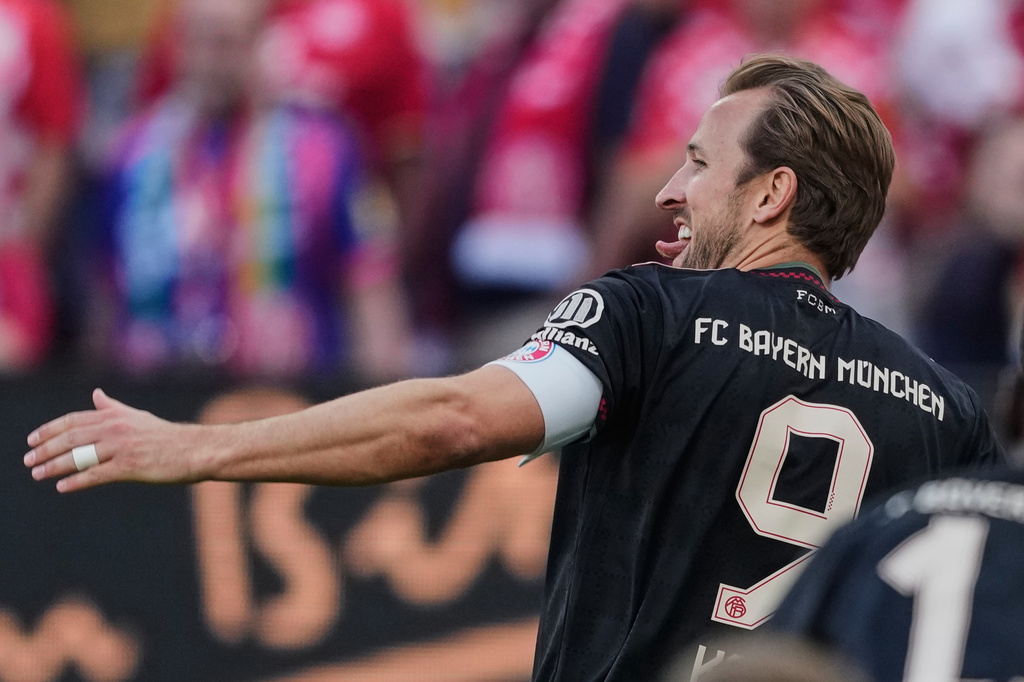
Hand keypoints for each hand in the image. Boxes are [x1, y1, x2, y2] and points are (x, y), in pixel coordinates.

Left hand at [24, 388, 210, 492]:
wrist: (195, 449)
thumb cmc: (167, 436)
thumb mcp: (137, 417)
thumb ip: (113, 407)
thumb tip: (96, 394)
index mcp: (115, 416)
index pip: (73, 421)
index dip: (49, 430)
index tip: (32, 440)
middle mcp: (116, 429)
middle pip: (71, 438)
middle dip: (45, 449)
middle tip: (28, 460)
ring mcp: (122, 448)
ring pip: (80, 456)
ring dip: (54, 466)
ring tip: (38, 474)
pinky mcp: (130, 466)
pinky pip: (97, 474)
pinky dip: (77, 481)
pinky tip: (62, 487)